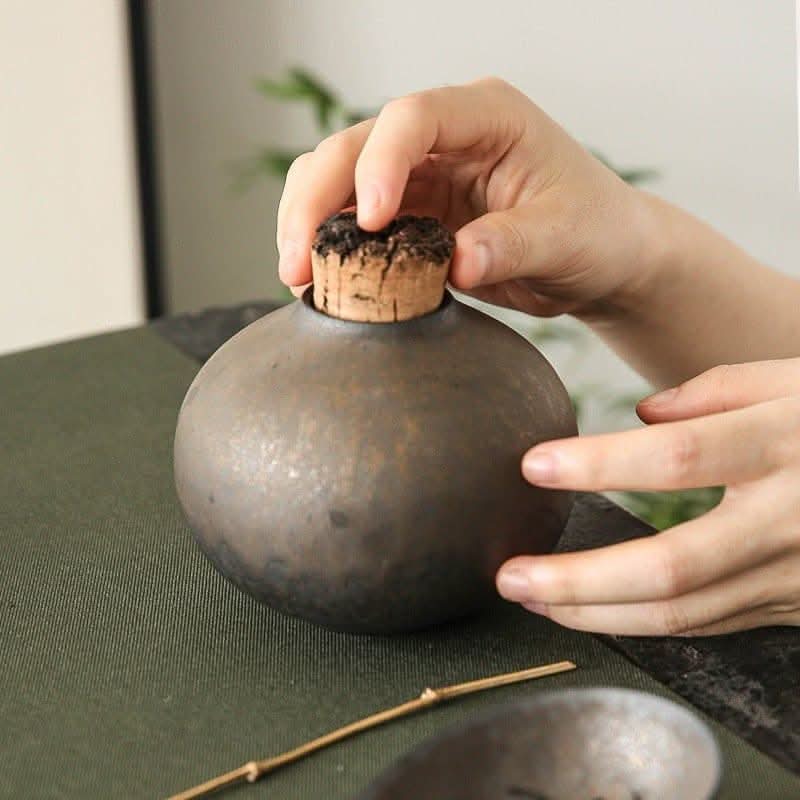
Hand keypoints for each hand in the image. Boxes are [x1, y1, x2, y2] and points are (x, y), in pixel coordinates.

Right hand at [276, 77, 657, 316]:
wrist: (600, 259)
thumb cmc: (596, 230)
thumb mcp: (563, 236)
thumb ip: (510, 244)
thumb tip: (454, 265)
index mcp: (487, 116)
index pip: (414, 117)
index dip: (381, 163)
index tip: (371, 221)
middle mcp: (443, 138)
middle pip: (355, 145)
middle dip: (318, 198)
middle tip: (298, 259)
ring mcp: (420, 174)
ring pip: (338, 180)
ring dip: (309, 223)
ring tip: (298, 275)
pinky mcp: (410, 215)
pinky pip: (352, 222)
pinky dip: (330, 248)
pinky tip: (319, 280)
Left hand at [496, 359, 799, 635]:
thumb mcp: (797, 377)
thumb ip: (717, 391)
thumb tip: (642, 416)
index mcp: (789, 442)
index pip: (680, 458)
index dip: (601, 464)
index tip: (532, 466)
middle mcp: (792, 517)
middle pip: (672, 566)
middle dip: (580, 579)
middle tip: (509, 575)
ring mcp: (795, 573)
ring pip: (685, 613)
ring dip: (597, 613)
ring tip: (533, 598)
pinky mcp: (793, 605)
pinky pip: (708, 622)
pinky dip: (640, 621)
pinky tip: (591, 610)